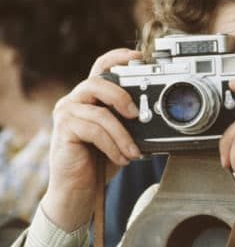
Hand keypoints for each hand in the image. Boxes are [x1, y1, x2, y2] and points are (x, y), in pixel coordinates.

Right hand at [43, 49, 142, 231]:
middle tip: (138, 115)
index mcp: (91, 98)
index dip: (117, 57)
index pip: (100, 67)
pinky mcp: (63, 130)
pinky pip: (93, 131)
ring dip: (122, 135)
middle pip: (97, 83)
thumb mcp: (122, 138)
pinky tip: (122, 158)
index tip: (138, 56)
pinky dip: (112, 146)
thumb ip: (132, 123)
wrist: (79, 189)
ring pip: (100, 113)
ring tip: (134, 152)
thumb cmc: (100, 162)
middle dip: (121, 96)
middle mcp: (75, 101)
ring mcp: (66, 114)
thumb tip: (159, 118)